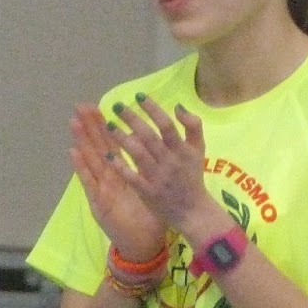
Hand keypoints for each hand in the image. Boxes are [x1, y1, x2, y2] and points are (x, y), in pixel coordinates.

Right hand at [69, 103, 166, 259]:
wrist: (143, 245)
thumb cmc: (150, 218)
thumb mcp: (154, 188)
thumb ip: (154, 169)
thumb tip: (161, 148)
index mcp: (124, 173)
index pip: (115, 144)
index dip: (107, 126)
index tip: (101, 106)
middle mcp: (111, 179)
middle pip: (99, 147)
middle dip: (90, 127)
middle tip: (81, 105)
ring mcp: (103, 190)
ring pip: (91, 160)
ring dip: (81, 141)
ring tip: (73, 122)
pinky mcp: (99, 203)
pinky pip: (89, 183)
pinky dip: (81, 167)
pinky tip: (73, 152)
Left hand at [106, 96, 222, 238]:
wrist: (193, 211)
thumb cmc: (192, 176)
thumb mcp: (199, 149)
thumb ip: (193, 126)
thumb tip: (177, 106)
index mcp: (183, 150)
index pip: (166, 125)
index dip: (153, 109)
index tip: (138, 96)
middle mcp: (170, 161)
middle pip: (149, 136)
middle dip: (131, 118)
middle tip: (115, 105)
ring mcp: (158, 177)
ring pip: (138, 153)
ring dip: (122, 138)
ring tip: (108, 125)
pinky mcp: (148, 192)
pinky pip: (132, 177)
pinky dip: (120, 166)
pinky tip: (108, 155)